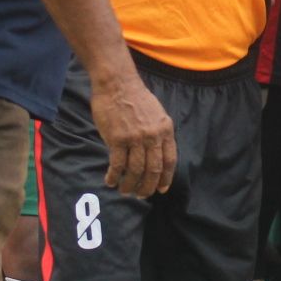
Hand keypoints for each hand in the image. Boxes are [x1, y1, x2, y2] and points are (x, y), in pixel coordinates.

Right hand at [91, 71, 175, 196]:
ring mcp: (135, 138)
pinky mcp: (117, 139)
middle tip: (141, 195)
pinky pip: (117, 164)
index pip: (170, 160)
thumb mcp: (156, 115)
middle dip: (148, 186)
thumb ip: (157, 134)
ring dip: (130, 184)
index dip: (166, 178)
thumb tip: (154, 154)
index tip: (161, 189)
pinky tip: (110, 181)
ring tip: (125, 191)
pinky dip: (114, 176)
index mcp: (165, 130)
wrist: (117, 84)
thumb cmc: (136, 98)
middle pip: (153, 169)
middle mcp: (153, 136)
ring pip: (135, 170)